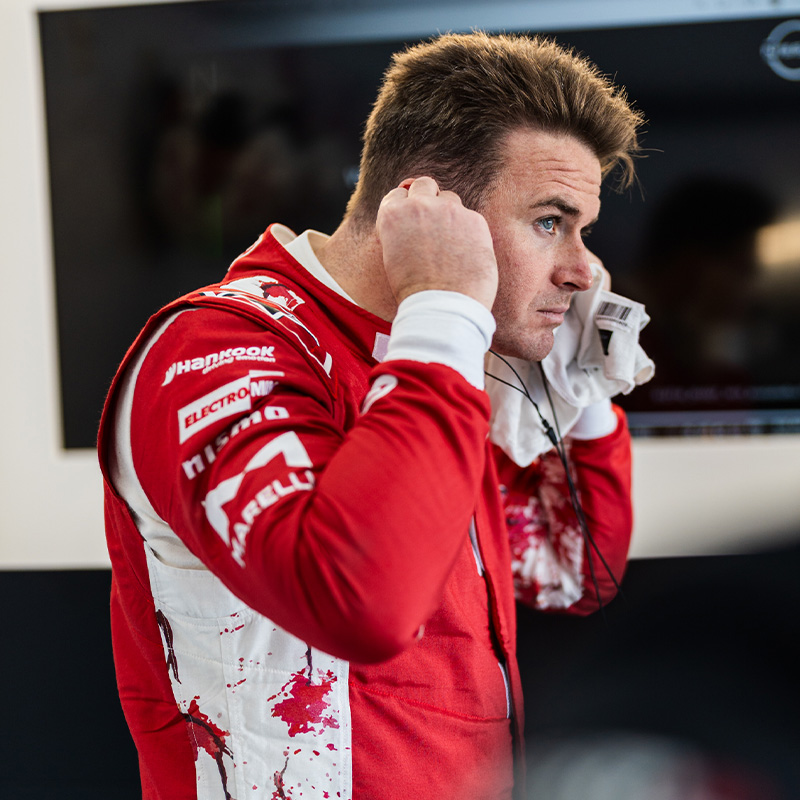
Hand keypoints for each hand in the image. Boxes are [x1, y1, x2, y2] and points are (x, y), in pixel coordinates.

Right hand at [375, 177, 497, 310]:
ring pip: (450, 199)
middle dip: (427, 198)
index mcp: (392, 215)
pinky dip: (469, 232)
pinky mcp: (475, 220)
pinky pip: (470, 218)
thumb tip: (411, 220)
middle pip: (424, 184)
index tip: (412, 220)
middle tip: (432, 223)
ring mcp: (449, 210)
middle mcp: (420, 205)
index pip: (399, 194)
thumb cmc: (415, 291)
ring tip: (450, 246)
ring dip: (449, 215)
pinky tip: (466, 254)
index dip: (406, 207)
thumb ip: (400, 231)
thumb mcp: (393, 256)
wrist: (442, 307)